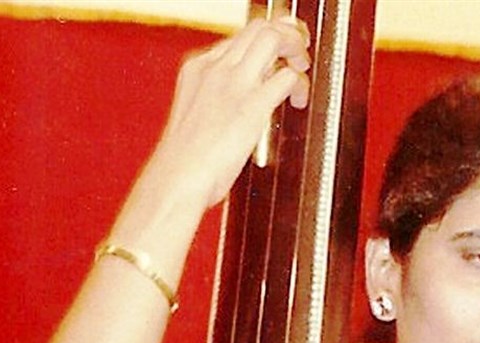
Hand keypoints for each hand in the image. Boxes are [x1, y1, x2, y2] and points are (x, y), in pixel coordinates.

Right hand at [150, 16, 310, 218]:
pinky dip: (301, 83)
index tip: (272, 58)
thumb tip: (232, 116)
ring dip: (296, 46)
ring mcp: (234, 84)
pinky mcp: (253, 106)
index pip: (237, 39)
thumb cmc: (182, 165)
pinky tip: (299, 100)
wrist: (177, 178)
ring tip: (302, 65)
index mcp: (197, 70)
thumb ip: (212, 107)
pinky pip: (286, 76)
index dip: (260, 45)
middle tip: (296, 52)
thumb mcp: (191, 121)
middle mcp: (216, 69)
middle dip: (285, 34)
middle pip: (258, 27)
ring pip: (274, 37)